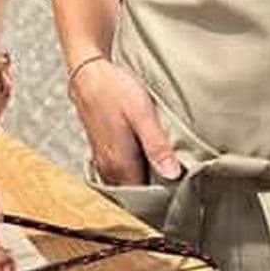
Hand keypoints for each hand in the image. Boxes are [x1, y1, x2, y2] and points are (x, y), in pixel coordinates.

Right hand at [70, 58, 180, 185]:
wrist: (88, 72)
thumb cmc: (115, 89)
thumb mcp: (142, 115)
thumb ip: (156, 146)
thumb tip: (172, 174)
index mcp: (120, 164)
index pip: (144, 197)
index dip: (164, 195)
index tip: (181, 188)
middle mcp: (109, 167)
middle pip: (135, 191)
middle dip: (155, 189)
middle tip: (177, 178)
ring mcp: (103, 160)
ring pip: (128, 181)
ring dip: (145, 177)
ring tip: (165, 166)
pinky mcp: (102, 150)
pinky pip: (121, 171)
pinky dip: (135, 168)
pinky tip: (147, 155)